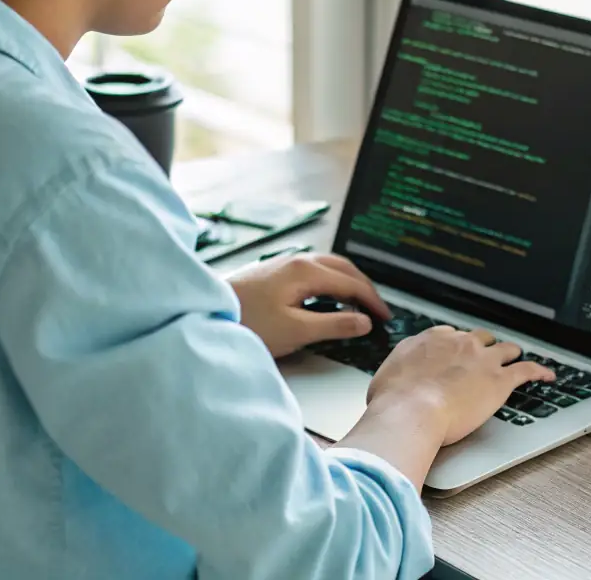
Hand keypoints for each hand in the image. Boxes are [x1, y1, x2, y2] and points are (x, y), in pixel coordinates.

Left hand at [228, 252, 390, 357]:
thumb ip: (334, 325)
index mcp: (307, 271)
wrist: (205, 313)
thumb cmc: (248, 323)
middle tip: (376, 309)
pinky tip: (327, 295)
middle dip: (364, 287)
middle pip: (343, 268)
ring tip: (357, 302)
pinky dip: (330, 280)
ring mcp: (284, 262)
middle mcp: (298, 260)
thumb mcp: (295, 331)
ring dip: (347, 281)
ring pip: (328, 265)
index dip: (372, 301)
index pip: (352, 283)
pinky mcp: (273, 270)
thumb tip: (363, 322)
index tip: (385, 318)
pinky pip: (314, 268)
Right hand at [367, 327, 554, 445]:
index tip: (456, 352)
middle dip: (483, 346)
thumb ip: (395, 374)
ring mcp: (482, 359)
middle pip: (479, 338)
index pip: (449, 335)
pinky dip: (539, 371)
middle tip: (485, 356)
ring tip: (516, 358)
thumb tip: (391, 383)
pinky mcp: (500, 380)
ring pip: (504, 349)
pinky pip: (526, 369)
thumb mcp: (384, 379)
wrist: (411, 411)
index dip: (455, 345)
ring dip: (510, 354)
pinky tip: (547, 375)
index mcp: (430, 340)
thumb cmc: (393, 400)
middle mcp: (459, 344)